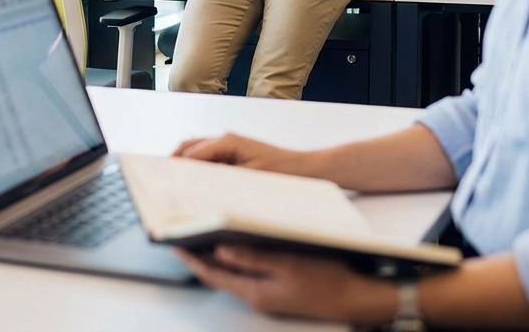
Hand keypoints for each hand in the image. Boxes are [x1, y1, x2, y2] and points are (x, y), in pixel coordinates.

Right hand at [173, 132, 316, 176]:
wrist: (307, 170)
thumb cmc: (285, 174)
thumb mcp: (250, 181)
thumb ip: (222, 180)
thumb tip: (196, 184)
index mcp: (227, 142)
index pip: (190, 154)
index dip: (173, 169)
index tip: (161, 184)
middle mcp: (225, 140)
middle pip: (186, 149)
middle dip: (171, 165)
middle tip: (158, 186)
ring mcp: (228, 146)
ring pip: (194, 152)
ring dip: (182, 166)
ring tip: (170, 187)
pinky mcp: (233, 155)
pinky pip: (207, 160)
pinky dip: (196, 170)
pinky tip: (192, 187)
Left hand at [176, 245, 393, 323]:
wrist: (356, 297)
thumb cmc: (327, 278)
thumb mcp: (289, 263)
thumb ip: (253, 258)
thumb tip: (219, 250)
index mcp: (255, 292)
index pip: (211, 274)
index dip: (190, 257)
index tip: (172, 240)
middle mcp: (256, 296)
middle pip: (217, 274)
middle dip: (198, 254)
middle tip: (182, 230)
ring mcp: (266, 295)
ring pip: (232, 274)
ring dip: (216, 255)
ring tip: (202, 231)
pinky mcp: (276, 290)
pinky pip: (248, 273)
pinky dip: (237, 258)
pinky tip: (238, 242)